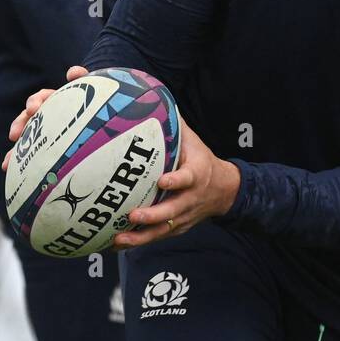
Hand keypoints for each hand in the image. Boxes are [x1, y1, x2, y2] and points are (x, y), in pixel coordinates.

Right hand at [1, 65, 88, 172]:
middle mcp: (47, 116)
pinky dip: (21, 164)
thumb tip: (72, 72)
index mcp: (56, 100)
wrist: (103, 117)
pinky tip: (11, 172)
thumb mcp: (91, 88)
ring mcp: (46, 133)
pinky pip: (31, 156)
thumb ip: (82, 78)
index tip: (33, 110)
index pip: (41, 98)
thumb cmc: (96, 101)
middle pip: (28, 119)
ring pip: (27, 140)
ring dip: (14, 151)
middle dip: (20, 126)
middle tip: (15, 135)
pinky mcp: (47, 149)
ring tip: (7, 163)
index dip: (35, 102)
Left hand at [111, 121, 240, 248]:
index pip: (188, 178)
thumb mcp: (191, 139)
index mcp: (197, 174)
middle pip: (173, 211)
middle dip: (153, 216)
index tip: (162, 181)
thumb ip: (171, 122)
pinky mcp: (177, 228)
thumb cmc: (199, 158)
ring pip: (163, 230)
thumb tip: (146, 95)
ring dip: (140, 238)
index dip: (176, 181)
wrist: (224, 189)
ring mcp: (184, 217)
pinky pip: (157, 237)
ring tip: (118, 239)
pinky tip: (115, 245)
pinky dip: (137, 243)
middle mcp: (191, 198)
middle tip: (133, 216)